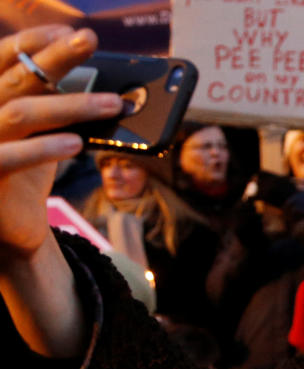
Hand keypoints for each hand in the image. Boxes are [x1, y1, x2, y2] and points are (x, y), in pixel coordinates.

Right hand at [0, 25, 120, 262]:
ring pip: (21, 113)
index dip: (36, 41)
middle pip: (17, 77)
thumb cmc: (27, 170)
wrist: (7, 224)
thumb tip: (113, 90)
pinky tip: (76, 144)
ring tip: (114, 102)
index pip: (5, 56)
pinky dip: (44, 148)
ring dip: (70, 105)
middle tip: (89, 39)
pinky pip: (10, 157)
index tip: (72, 31)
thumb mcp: (46, 133)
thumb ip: (62, 110)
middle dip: (55, 56)